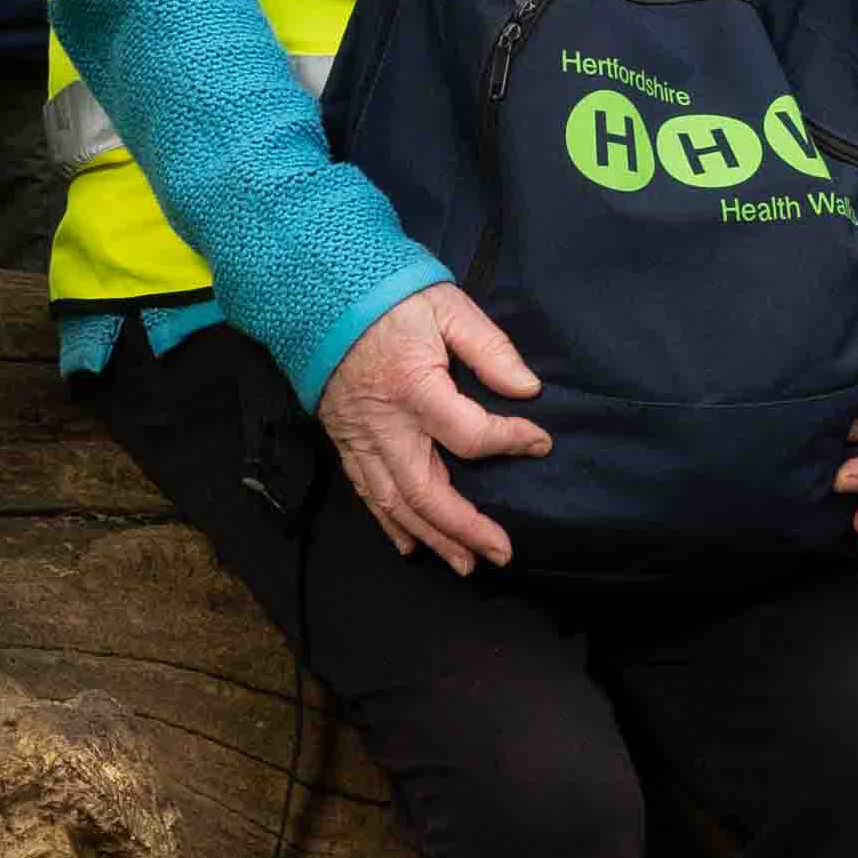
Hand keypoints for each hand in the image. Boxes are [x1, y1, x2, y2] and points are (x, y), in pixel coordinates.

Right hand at [314, 280, 553, 576]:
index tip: (540, 442)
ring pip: (396, 503)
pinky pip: (366, 493)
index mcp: (414, 388)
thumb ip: (490, 348)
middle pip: (426, 491)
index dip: (510, 441)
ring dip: (433, 538)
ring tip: (467, 563)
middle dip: (467, 528)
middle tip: (502, 551)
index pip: (469, 434)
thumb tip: (527, 389)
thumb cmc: (387, 297)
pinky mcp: (344, 441)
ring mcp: (360, 438)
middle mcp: (384, 424)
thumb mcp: (447, 306)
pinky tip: (412, 546)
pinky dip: (391, 524)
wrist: (317, 293)